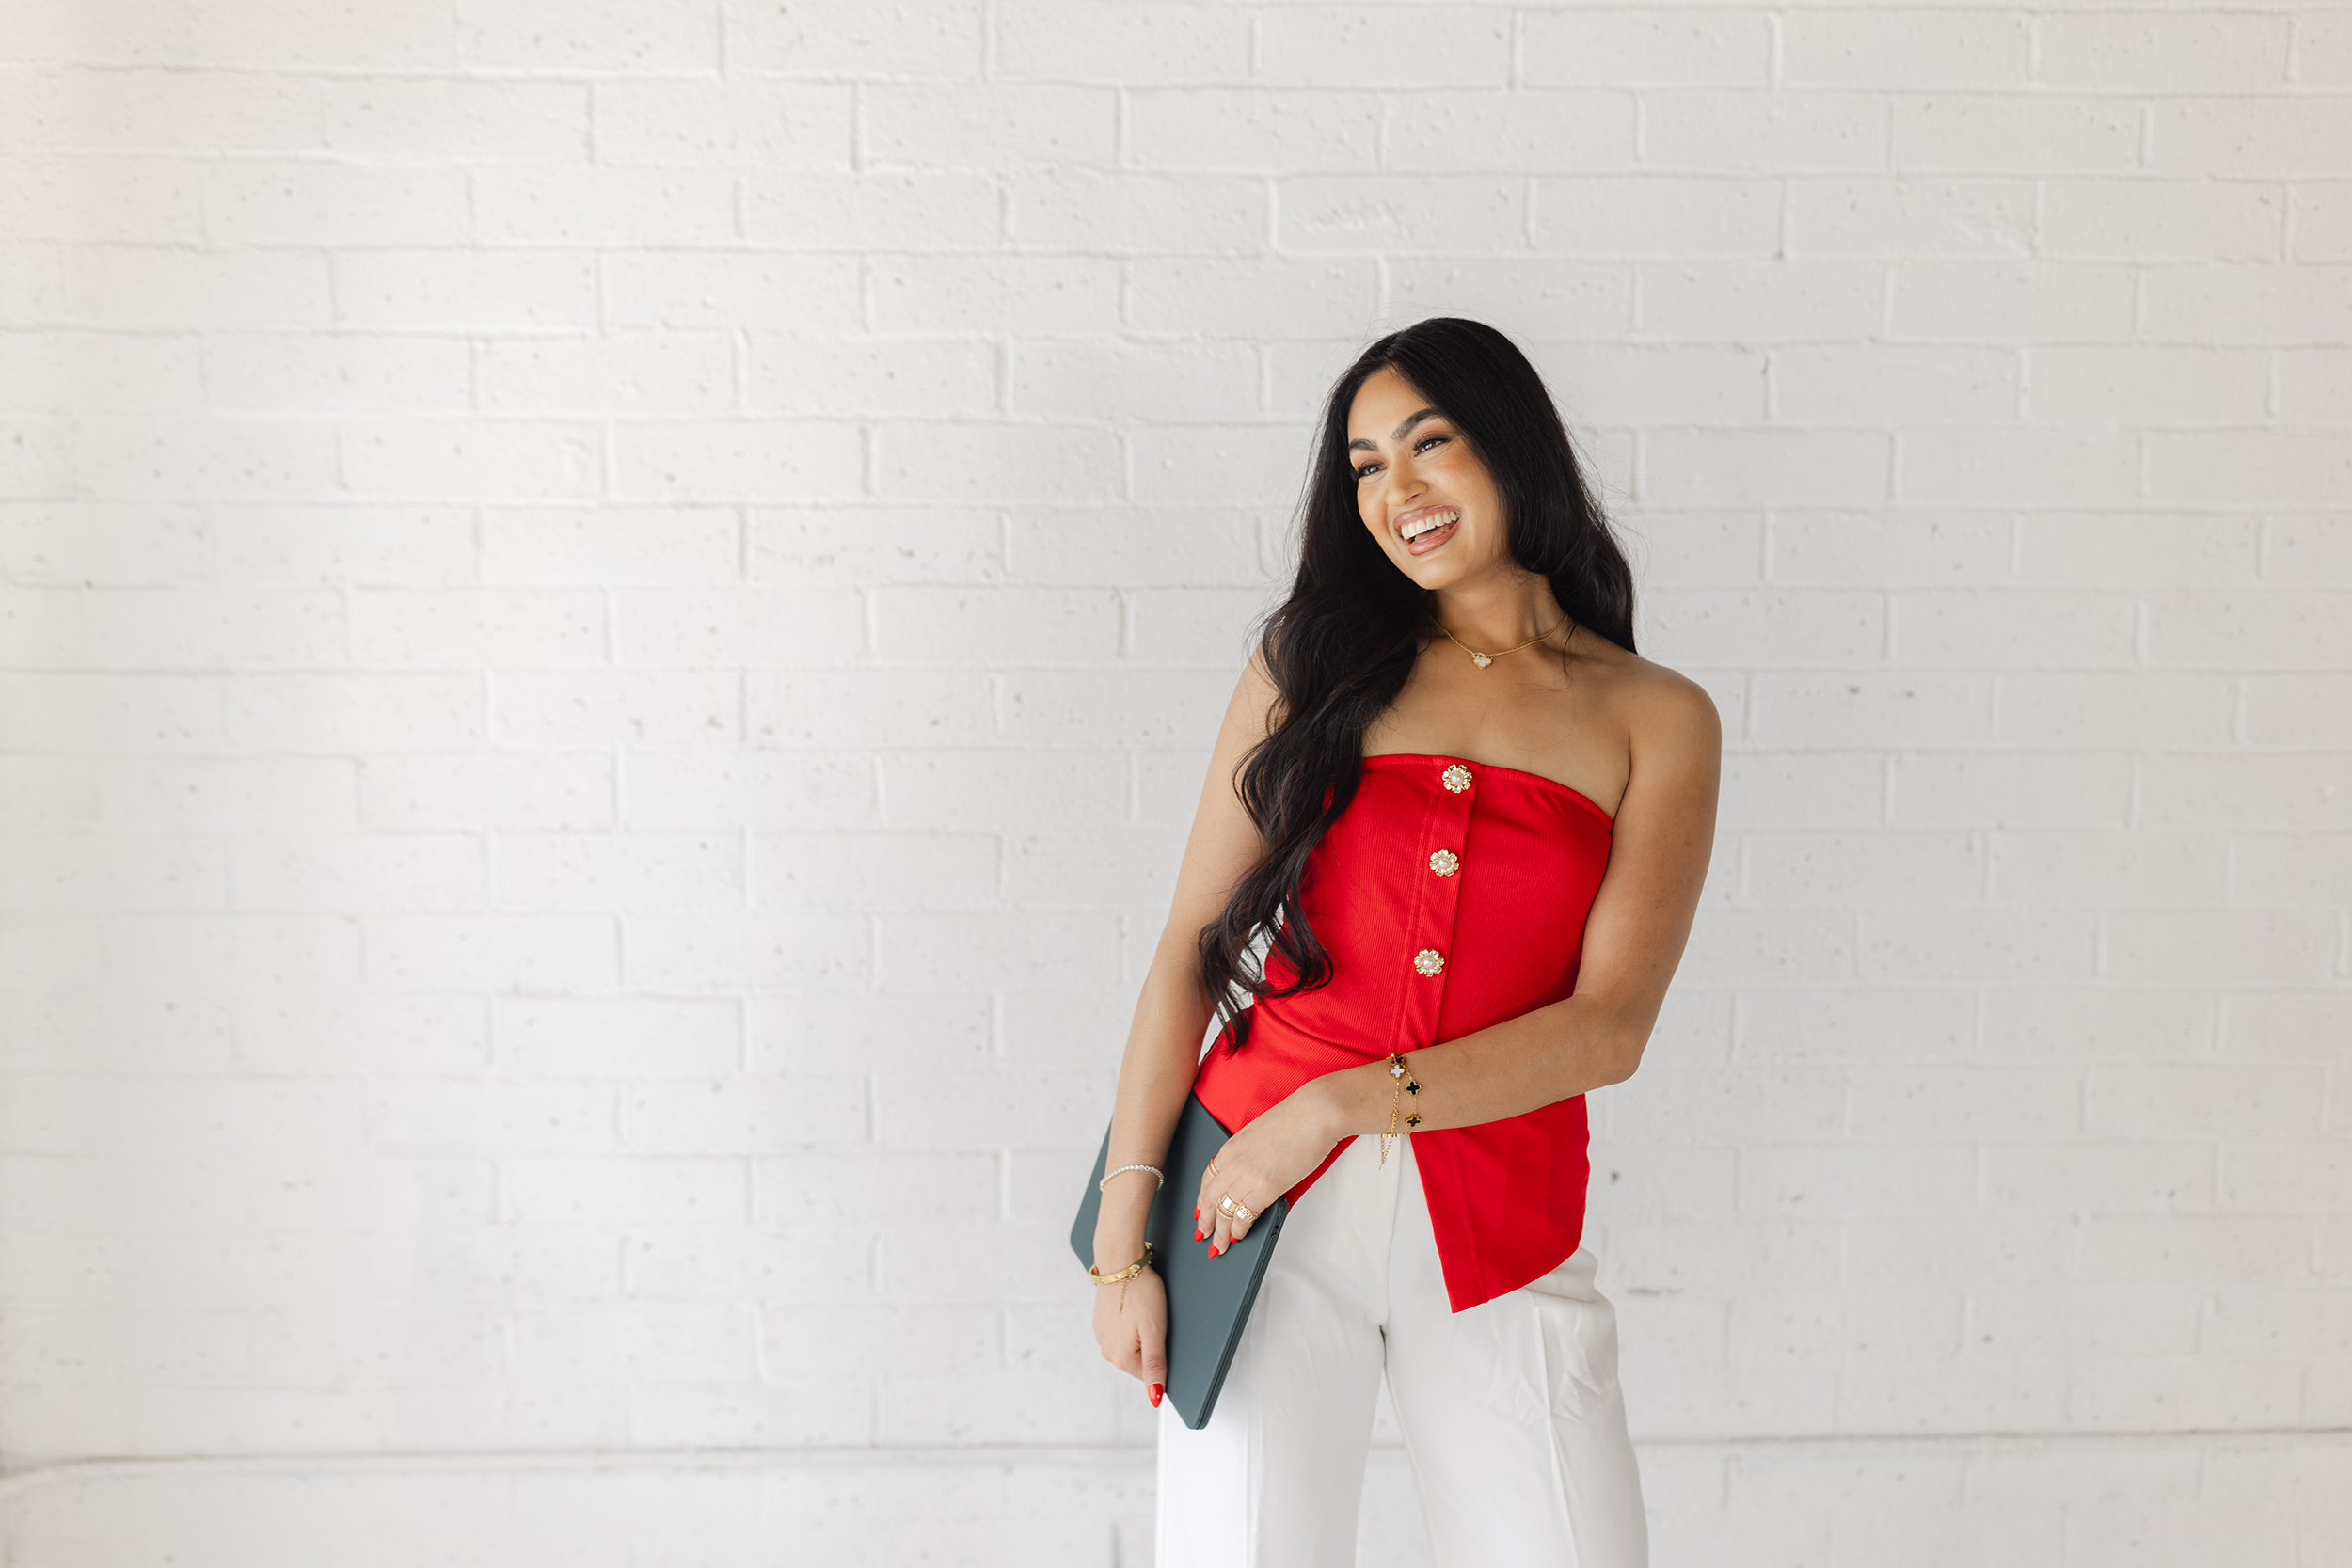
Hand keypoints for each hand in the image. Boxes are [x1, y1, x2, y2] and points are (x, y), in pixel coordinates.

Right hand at [1090, 1256, 1167, 1409]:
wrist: (1121, 1262)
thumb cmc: (1141, 1293)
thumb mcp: (1155, 1331)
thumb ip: (1155, 1366)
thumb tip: (1154, 1398)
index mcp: (1121, 1358)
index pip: (1150, 1375)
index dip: (1163, 1357)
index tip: (1164, 1337)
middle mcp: (1108, 1351)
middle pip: (1140, 1361)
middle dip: (1151, 1345)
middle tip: (1155, 1321)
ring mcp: (1102, 1336)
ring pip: (1130, 1345)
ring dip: (1140, 1334)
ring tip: (1145, 1312)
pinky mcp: (1101, 1322)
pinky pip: (1121, 1332)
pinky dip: (1130, 1324)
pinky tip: (1135, 1308)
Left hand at [1194, 1084, 1336, 1255]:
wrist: (1315, 1113)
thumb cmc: (1294, 1119)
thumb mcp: (1256, 1134)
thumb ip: (1244, 1155)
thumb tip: (1244, 1174)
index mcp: (1230, 1148)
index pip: (1206, 1180)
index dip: (1202, 1200)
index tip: (1199, 1212)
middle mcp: (1233, 1163)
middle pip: (1210, 1200)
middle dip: (1205, 1222)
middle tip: (1202, 1235)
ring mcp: (1247, 1177)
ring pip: (1224, 1212)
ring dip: (1220, 1232)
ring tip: (1219, 1246)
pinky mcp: (1266, 1188)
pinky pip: (1245, 1216)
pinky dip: (1239, 1229)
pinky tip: (1238, 1236)